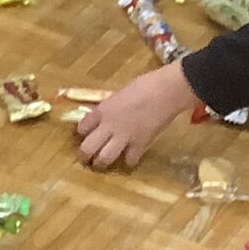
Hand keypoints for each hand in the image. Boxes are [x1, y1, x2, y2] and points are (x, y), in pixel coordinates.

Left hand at [75, 64, 197, 169]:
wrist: (166, 91)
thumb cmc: (144, 85)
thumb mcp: (119, 94)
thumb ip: (110, 107)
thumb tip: (106, 115)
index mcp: (102, 110)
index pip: (82, 127)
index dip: (82, 133)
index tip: (85, 135)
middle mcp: (109, 125)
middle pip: (88, 148)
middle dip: (84, 155)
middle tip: (86, 159)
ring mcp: (124, 137)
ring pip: (105, 158)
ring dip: (101, 163)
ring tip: (102, 164)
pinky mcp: (141, 145)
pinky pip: (130, 160)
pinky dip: (129, 161)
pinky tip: (129, 158)